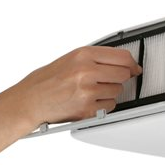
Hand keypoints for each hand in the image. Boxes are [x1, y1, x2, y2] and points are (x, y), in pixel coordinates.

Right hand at [10, 46, 141, 128]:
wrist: (30, 100)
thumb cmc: (47, 80)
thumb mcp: (71, 58)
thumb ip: (97, 58)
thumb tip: (124, 61)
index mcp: (83, 55)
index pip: (122, 57)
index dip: (132, 63)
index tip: (135, 67)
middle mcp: (86, 71)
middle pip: (124, 74)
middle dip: (120, 78)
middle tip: (107, 80)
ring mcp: (87, 91)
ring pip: (117, 91)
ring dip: (109, 92)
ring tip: (90, 90)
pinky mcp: (87, 109)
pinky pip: (110, 106)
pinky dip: (103, 105)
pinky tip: (88, 101)